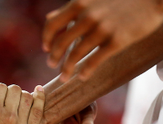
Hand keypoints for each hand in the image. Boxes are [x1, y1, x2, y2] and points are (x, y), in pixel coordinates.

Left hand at [42, 0, 162, 81]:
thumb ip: (79, 7)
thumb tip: (60, 20)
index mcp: (79, 3)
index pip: (52, 24)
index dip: (46, 38)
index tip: (45, 48)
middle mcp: (87, 16)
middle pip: (60, 43)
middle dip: (54, 57)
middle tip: (52, 65)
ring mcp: (102, 29)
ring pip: (75, 55)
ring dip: (66, 69)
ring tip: (65, 77)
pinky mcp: (117, 41)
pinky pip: (94, 61)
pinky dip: (85, 71)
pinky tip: (82, 77)